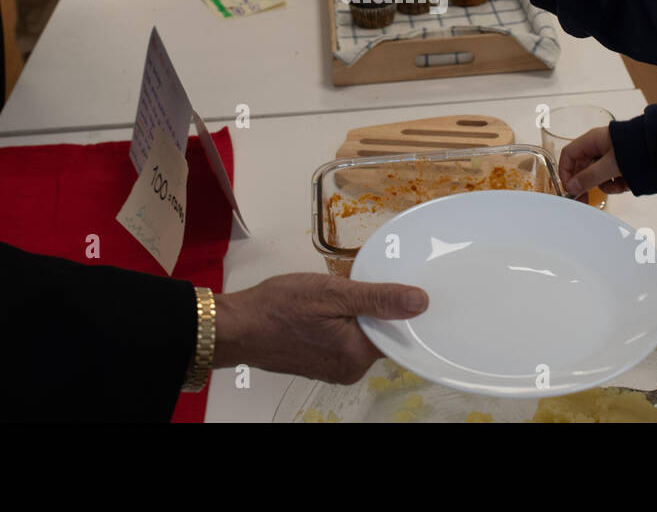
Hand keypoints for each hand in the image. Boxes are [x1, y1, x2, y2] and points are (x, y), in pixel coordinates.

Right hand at [213, 273, 428, 383]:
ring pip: (360, 336)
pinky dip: (339, 324)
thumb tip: (420, 302)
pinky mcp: (321, 365)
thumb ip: (378, 299)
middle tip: (348, 286)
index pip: (399, 333)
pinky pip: (343, 342)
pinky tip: (322, 310)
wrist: (237, 327)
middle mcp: (349, 369)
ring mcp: (334, 370)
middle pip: (380, 334)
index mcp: (357, 354)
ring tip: (330, 297)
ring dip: (353, 314)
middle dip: (371, 308)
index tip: (385, 286)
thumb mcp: (332, 292)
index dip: (396, 307)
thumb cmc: (277, 308)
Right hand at [558, 126, 627, 198]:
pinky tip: (625, 184)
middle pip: (582, 168)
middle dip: (585, 184)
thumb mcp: (609, 165)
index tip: (569, 188)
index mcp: (592, 141)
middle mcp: (599, 148)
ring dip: (605, 185)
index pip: (569, 155)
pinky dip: (616, 185)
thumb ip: (588, 177)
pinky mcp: (621, 166)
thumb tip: (572, 187)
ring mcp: (610, 157)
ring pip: (597, 176)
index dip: (565, 171)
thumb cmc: (636, 148)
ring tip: (617, 185)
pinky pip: (611, 179)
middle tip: (584, 200)